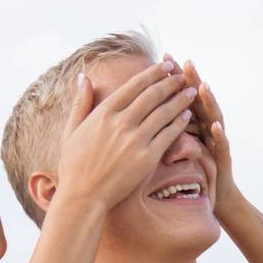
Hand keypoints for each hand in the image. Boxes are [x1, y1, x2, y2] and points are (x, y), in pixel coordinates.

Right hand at [55, 60, 196, 214]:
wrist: (83, 197)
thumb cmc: (74, 165)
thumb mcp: (71, 130)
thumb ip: (80, 102)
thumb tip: (82, 76)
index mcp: (103, 113)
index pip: (134, 86)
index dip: (152, 73)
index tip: (164, 66)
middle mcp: (120, 123)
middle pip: (152, 95)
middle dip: (170, 82)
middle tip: (182, 75)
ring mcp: (135, 141)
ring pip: (164, 113)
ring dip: (180, 99)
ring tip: (190, 91)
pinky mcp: (146, 158)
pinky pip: (168, 136)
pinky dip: (179, 123)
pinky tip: (187, 115)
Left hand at [177, 57, 244, 217]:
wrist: (215, 198)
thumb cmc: (191, 174)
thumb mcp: (175, 150)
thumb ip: (164, 129)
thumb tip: (141, 114)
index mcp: (190, 124)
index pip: (180, 96)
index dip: (173, 79)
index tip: (163, 59)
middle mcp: (206, 128)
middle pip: (198, 101)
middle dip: (192, 82)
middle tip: (185, 63)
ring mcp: (216, 143)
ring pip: (214, 118)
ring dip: (209, 103)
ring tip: (202, 87)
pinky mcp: (223, 161)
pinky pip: (221, 146)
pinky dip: (219, 135)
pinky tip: (214, 126)